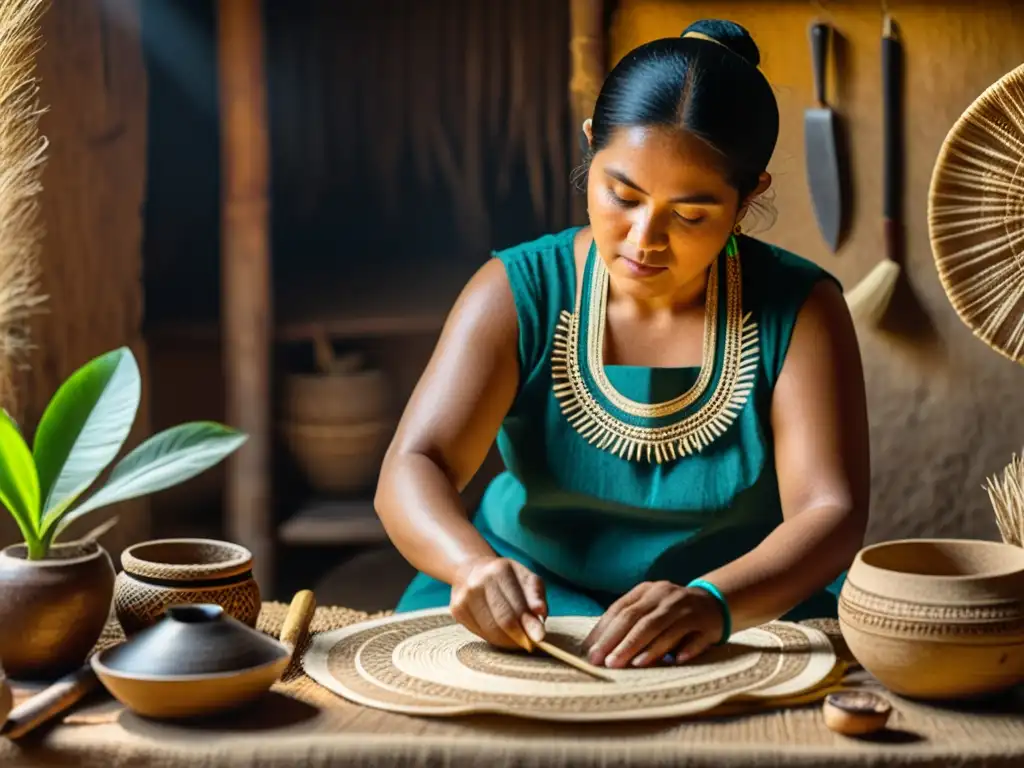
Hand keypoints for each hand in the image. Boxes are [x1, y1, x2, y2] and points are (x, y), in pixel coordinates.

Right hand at [450, 556, 547, 650]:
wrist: (472, 569)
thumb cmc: (506, 578)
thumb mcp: (526, 579)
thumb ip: (536, 596)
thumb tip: (540, 614)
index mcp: (500, 570)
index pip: (517, 607)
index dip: (529, 626)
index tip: (539, 639)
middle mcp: (478, 582)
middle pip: (503, 621)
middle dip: (519, 637)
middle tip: (530, 645)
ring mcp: (464, 597)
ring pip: (490, 631)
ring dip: (507, 641)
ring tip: (517, 640)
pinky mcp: (456, 610)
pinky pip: (479, 633)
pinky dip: (494, 638)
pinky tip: (500, 633)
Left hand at [583, 581, 723, 667]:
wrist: (713, 602)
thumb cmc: (671, 612)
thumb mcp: (649, 608)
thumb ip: (627, 623)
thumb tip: (595, 648)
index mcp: (647, 591)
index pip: (621, 610)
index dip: (604, 631)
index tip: (590, 652)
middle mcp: (665, 596)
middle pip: (639, 619)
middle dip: (620, 642)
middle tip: (605, 662)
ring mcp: (687, 609)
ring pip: (663, 628)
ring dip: (646, 648)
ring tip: (630, 664)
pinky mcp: (707, 624)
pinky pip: (695, 638)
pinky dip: (685, 649)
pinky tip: (675, 661)